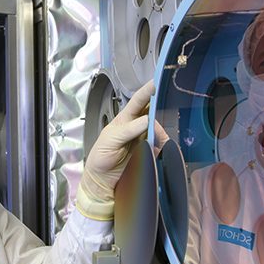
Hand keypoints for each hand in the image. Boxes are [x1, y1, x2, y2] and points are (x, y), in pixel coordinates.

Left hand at [77, 80, 155, 219]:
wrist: (102, 180)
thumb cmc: (100, 158)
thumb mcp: (110, 141)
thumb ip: (128, 130)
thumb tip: (145, 121)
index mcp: (124, 119)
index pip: (139, 100)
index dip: (148, 90)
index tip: (157, 83)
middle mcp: (136, 126)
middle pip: (153, 112)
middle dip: (159, 112)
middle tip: (158, 119)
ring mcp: (144, 138)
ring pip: (159, 128)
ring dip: (160, 132)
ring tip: (154, 141)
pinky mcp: (149, 151)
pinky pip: (161, 144)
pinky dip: (162, 145)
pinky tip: (157, 148)